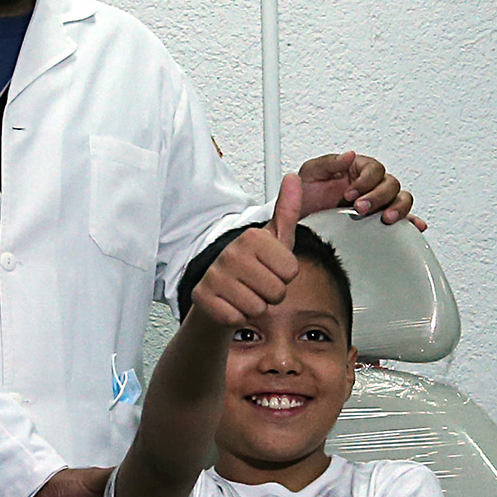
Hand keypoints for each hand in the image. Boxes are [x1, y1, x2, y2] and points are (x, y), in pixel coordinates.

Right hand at [189, 168, 359, 327]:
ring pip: (258, 308)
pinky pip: (237, 318)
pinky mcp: (203, 296)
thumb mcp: (275, 239)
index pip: (292, 271)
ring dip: (255, 307)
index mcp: (252, 237)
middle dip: (272, 294)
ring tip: (245, 293)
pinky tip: (232, 304)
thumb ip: (288, 210)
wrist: (218, 291)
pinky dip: (237, 317)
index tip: (270, 269)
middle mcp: (231, 252)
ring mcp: (215, 274)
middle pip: (277, 292)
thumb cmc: (252, 266)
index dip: (285, 276)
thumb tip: (294, 178)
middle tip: (257, 284)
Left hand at [299, 148, 418, 229]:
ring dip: (397, 208)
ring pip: (401, 199)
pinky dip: (412, 221)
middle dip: (377, 197)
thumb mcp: (311, 174)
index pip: (374, 169)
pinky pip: (404, 218)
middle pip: (391, 184)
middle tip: (360, 208)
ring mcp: (379, 202)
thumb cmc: (306, 196)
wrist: (302, 221)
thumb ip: (329, 163)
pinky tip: (415, 226)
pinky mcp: (382, 220)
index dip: (365, 181)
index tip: (349, 194)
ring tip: (385, 218)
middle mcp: (372, 184)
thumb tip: (349, 155)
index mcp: (358, 169)